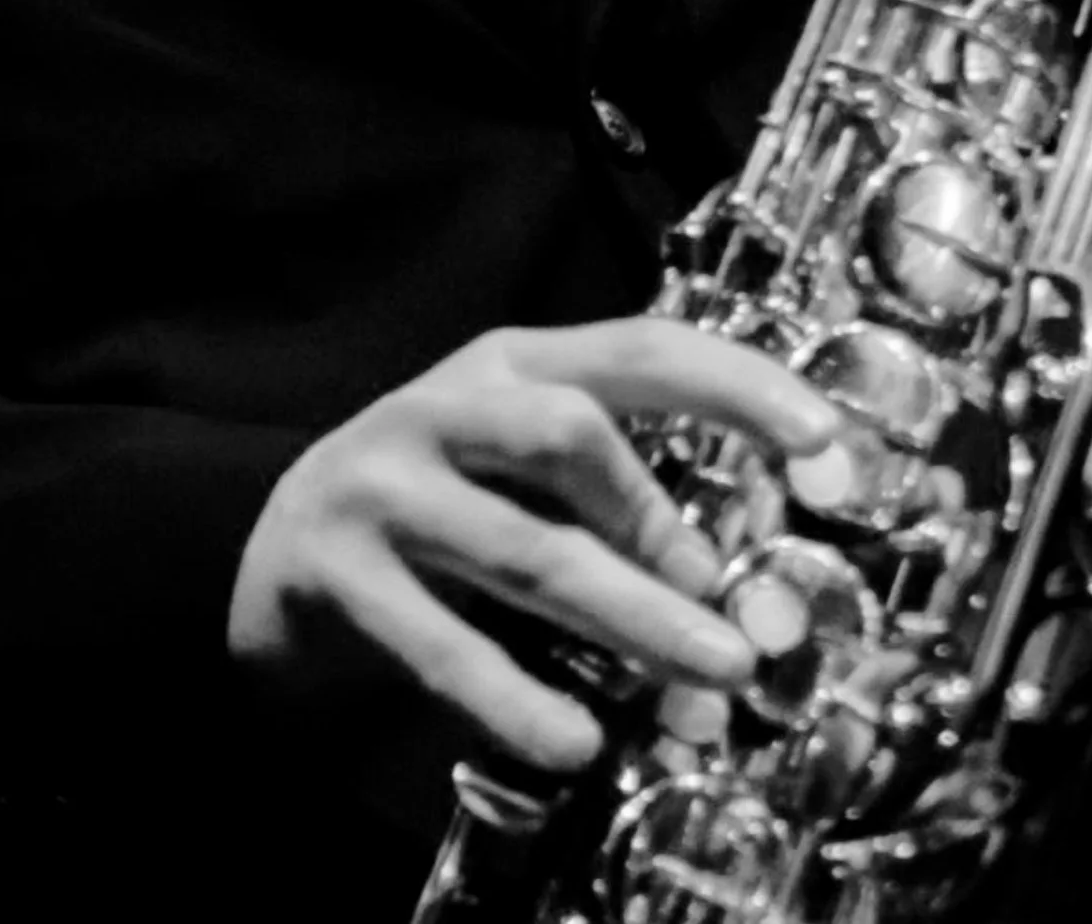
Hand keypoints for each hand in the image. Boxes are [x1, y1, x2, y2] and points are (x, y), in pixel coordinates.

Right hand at [227, 319, 834, 776]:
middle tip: (740, 614)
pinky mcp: (334, 575)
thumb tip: (736, 589)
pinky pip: (439, 644)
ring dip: (629, 612)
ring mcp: (384, 485)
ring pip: (522, 545)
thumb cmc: (432, 509)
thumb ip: (618, 504)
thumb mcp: (521, 473)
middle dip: (665, 523)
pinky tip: (576, 742)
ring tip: (713, 673)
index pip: (640, 349)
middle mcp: (447, 406)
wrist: (263, 550)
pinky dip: (515, 698)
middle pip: (571, 433)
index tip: (829, 443)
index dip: (739, 386)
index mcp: (512, 363)